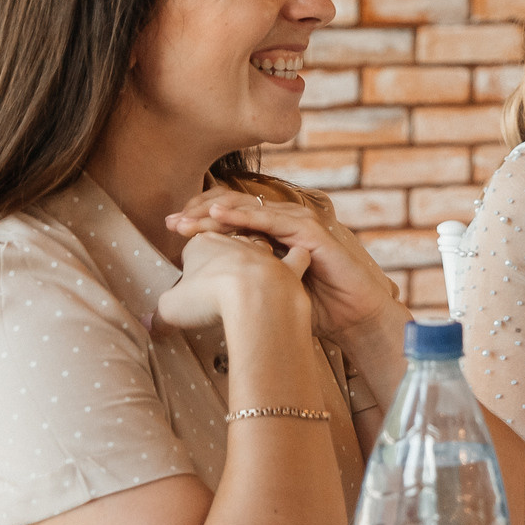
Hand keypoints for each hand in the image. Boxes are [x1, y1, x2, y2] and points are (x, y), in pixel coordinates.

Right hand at [157, 230, 311, 330]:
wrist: (253, 296)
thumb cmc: (207, 298)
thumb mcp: (171, 309)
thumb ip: (159, 317)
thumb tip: (148, 326)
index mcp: (203, 243)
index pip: (195, 245)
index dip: (192, 261)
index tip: (190, 279)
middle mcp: (236, 240)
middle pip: (227, 242)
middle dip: (222, 254)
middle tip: (217, 275)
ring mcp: (265, 251)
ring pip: (259, 245)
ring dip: (255, 254)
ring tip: (249, 272)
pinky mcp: (289, 266)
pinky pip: (295, 258)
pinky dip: (295, 259)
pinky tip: (295, 262)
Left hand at [170, 188, 403, 342]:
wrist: (353, 318)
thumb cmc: (313, 309)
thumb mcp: (267, 294)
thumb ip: (239, 288)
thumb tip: (192, 302)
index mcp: (272, 235)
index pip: (232, 216)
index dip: (202, 219)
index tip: (173, 230)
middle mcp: (284, 224)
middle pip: (236, 206)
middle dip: (201, 212)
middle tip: (172, 222)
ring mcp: (298, 224)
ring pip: (249, 209)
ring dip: (215, 213)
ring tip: (188, 220)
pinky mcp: (311, 231)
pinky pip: (272, 219)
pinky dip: (244, 215)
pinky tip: (219, 216)